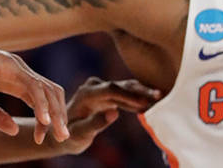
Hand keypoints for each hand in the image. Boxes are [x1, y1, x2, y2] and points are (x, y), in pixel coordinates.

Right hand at [0, 28, 68, 144]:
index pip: (40, 102)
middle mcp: (21, 73)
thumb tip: (14, 131)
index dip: (44, 121)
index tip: (39, 139)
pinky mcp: (11, 66)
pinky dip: (41, 104)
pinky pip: (33, 86)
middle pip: (51, 95)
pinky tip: (44, 120)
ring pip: (48, 90)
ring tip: (58, 132)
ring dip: (56, 112)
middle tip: (62, 138)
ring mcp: (18, 68)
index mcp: (15, 82)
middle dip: (59, 117)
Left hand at [47, 76, 161, 154]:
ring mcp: (101, 89)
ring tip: (160, 98)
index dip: (129, 95)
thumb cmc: (69, 135)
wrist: (62, 131)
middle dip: (140, 90)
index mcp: (86, 94)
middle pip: (120, 86)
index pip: (111, 90)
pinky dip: (137, 99)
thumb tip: (115, 112)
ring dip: (142, 93)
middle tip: (159, 95)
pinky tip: (151, 103)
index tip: (146, 100)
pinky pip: (125, 95)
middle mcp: (94, 87)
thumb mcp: (80, 133)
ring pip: (125, 89)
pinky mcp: (107, 94)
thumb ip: (96, 123)